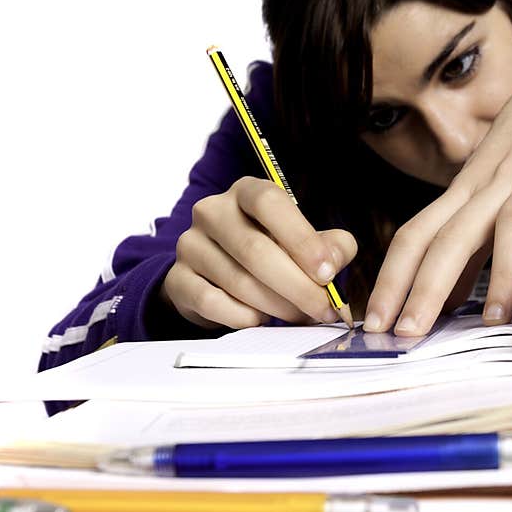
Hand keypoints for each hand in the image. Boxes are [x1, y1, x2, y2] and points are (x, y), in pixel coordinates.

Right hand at [161, 176, 356, 328]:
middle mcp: (212, 211)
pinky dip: (244, 317)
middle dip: (297, 287)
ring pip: (238, 281)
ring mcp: (190, 244)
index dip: (301, 239)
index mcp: (247, 192)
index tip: (327, 274)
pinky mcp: (178, 279)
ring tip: (300, 316)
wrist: (218, 277)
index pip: (270, 202)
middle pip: (255, 250)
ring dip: (277, 306)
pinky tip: (261, 319)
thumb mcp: (306, 243)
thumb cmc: (271, 253)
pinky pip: (213, 303)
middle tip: (322, 310)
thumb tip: (333, 263)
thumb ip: (331, 247)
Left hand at [363, 71, 511, 335]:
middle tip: (408, 333)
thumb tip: (448, 303)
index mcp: (461, 197)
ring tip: (492, 320)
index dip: (392, 280)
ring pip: (510, 224)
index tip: (378, 324)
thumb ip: (468, 254)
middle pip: (450, 238)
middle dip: (425, 289)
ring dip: (502, 272)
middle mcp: (491, 187)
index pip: (415, 237)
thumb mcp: (483, 202)